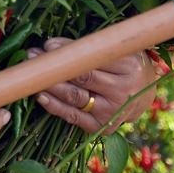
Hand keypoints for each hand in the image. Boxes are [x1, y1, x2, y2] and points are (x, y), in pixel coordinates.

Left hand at [27, 37, 158, 134]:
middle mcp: (124, 91)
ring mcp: (113, 112)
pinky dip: (54, 106)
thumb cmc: (124, 65)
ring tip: (31, 74)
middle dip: (54, 66)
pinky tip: (40, 95)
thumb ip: (91, 48)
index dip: (67, 52)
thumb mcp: (116, 51)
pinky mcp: (103, 127)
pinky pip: (73, 116)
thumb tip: (52, 47)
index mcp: (130, 66)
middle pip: (81, 78)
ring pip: (74, 97)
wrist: (143, 94)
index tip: (47, 45)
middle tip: (32, 56)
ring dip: (49, 85)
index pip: (92, 58)